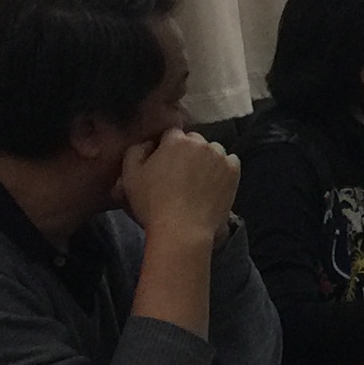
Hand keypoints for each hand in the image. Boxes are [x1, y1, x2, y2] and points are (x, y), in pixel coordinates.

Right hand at [117, 128, 238, 244]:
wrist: (182, 229)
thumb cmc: (152, 204)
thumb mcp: (130, 175)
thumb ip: (136, 151)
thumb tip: (149, 143)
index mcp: (175, 140)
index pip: (171, 135)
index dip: (166, 149)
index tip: (164, 165)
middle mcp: (200, 142)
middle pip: (193, 141)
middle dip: (187, 152)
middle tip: (181, 175)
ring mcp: (219, 156)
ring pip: (213, 150)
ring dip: (206, 159)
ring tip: (198, 181)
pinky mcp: (233, 170)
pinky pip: (230, 162)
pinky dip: (223, 169)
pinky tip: (214, 184)